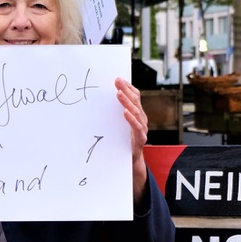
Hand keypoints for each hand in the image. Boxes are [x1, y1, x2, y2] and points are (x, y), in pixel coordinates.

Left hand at [114, 77, 148, 207]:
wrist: (130, 163)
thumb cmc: (121, 143)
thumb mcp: (117, 126)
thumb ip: (113, 115)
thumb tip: (98, 102)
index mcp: (137, 114)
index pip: (135, 96)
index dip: (128, 87)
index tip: (117, 78)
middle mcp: (142, 120)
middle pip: (136, 101)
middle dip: (126, 90)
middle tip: (116, 82)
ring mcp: (142, 130)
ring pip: (137, 112)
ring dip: (127, 102)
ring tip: (118, 94)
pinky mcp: (140, 140)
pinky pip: (137, 128)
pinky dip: (131, 119)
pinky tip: (125, 113)